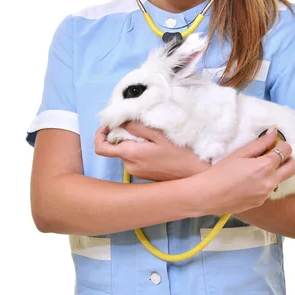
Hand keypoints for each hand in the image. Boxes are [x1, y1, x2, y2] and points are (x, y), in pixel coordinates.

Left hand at [94, 121, 210, 181]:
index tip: (109, 124)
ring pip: (125, 151)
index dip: (100, 134)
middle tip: (137, 124)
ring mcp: (136, 172)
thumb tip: (120, 121)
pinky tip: (155, 144)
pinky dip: (139, 148)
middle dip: (122, 134)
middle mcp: (129, 166)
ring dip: (132, 141)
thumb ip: (137, 126)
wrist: (194, 174)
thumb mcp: (159, 134)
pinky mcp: (143, 174)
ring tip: (150, 134)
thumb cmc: (179, 153)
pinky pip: (134, 158)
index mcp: (130, 155)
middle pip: (115, 147)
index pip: (101, 148)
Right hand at [191, 128, 294, 214]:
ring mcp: (266, 194)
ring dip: (276, 171)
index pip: (286, 151)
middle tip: (275, 155)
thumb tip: (274, 130)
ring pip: (282, 179)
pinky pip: (270, 189)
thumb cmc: (221, 172)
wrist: (208, 196)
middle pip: (294, 168)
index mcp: (265, 167)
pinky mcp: (261, 202)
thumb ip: (260, 143)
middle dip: (289, 158)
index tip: (275, 143)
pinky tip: (249, 181)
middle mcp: (270, 182)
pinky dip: (265, 182)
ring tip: (257, 169)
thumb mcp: (240, 153)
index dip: (283, 144)